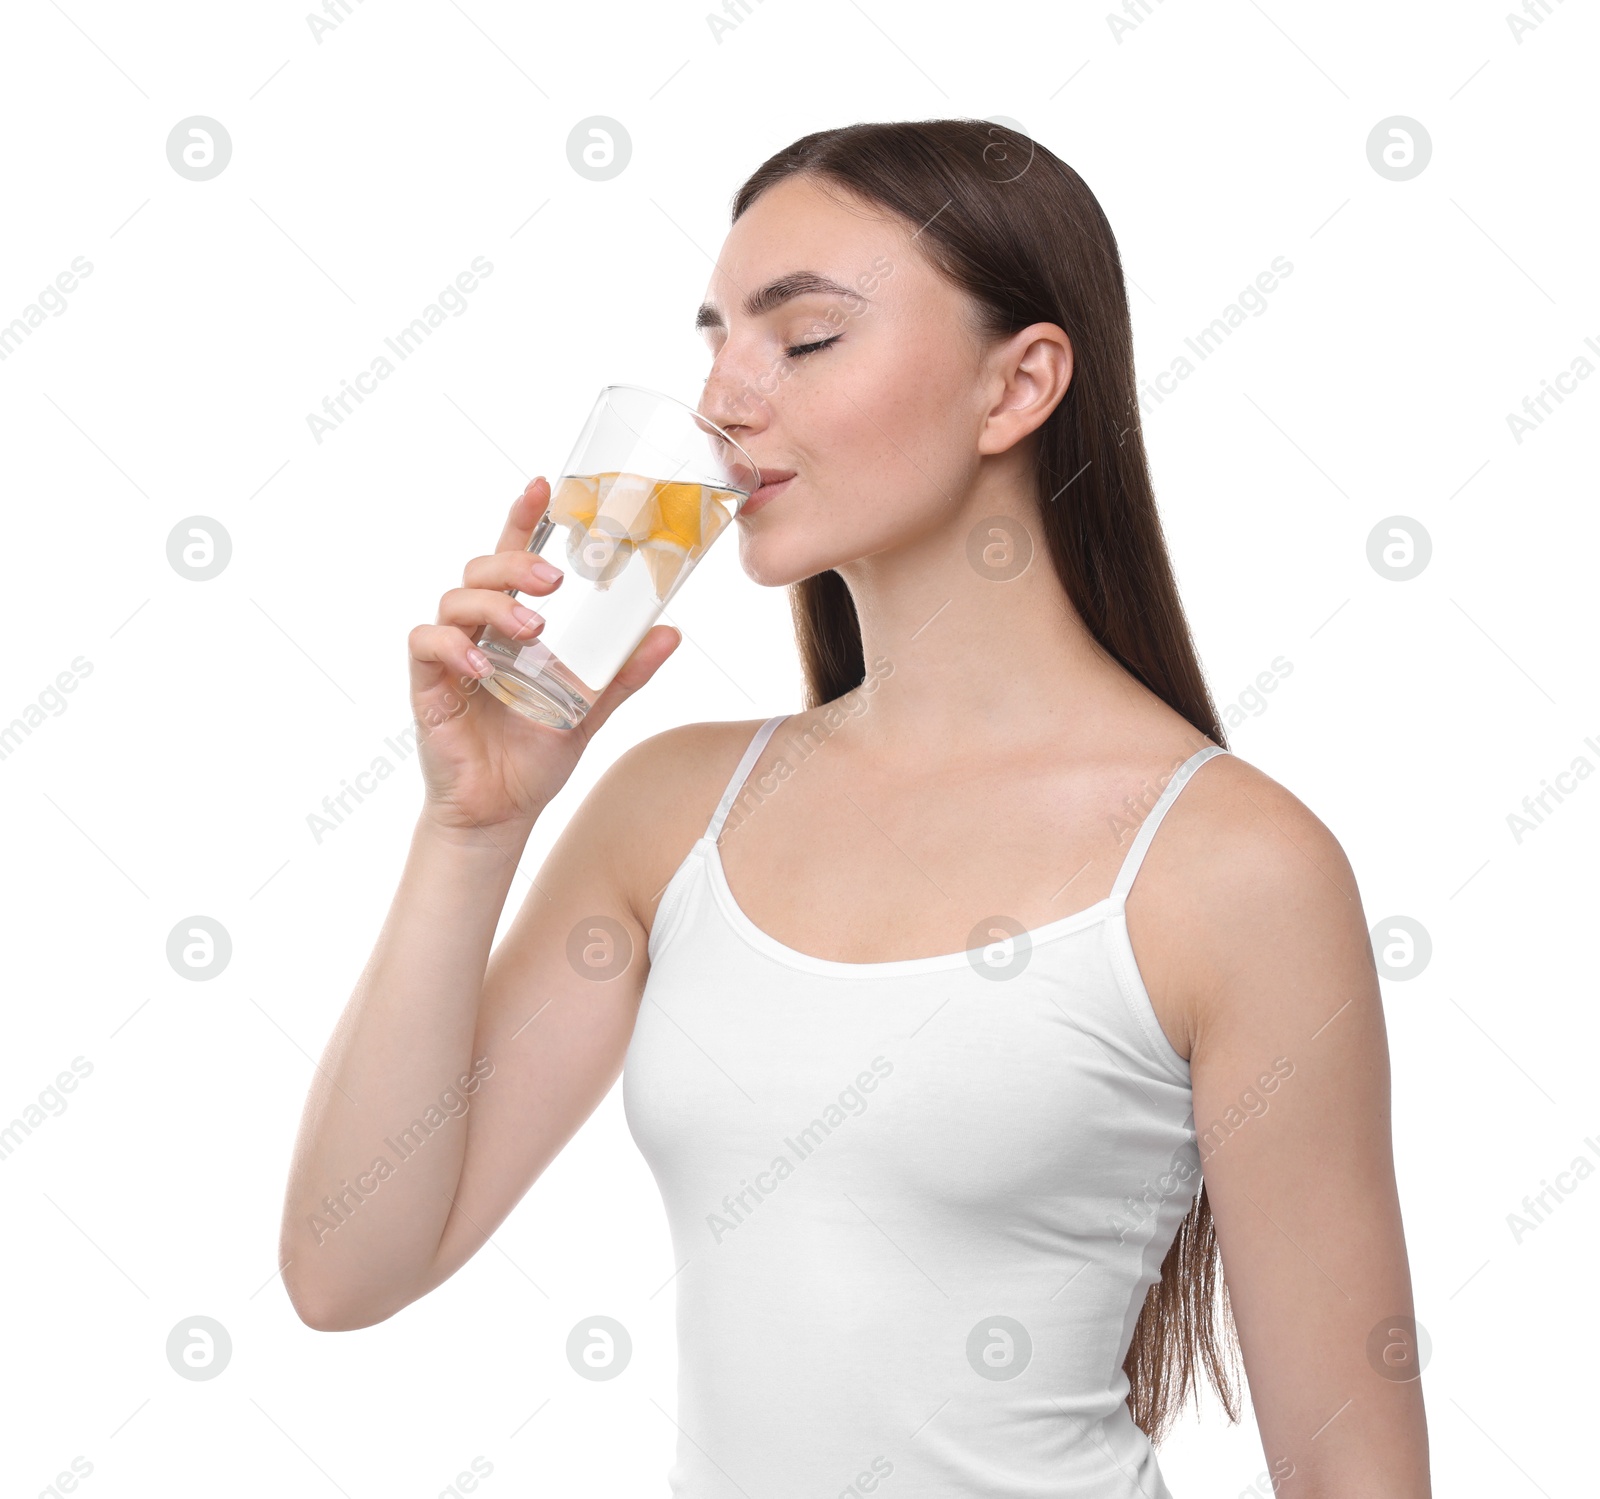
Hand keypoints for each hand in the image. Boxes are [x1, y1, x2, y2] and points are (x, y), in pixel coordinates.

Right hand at [406, 477, 681, 838]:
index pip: (512, 560)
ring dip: (495, 604)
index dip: (523, 521)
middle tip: (555, 581)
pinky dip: (454, 647)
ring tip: (533, 629)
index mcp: (512, 627)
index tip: (544, 487)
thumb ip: (625, 671)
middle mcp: (478, 632)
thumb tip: (670, 633)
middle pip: (481, 569)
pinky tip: (485, 666)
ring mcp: (449, 656)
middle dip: (515, 563)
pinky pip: (426, 645)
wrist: (501, 812)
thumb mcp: (591, 708)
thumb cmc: (535, 756)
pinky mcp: (426, 685)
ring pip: (454, 599)